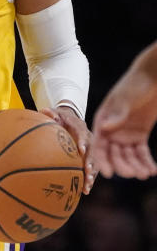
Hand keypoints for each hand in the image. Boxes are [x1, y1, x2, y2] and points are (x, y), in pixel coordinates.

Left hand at [39, 106, 95, 193]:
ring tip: (87, 185)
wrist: (71, 119)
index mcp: (81, 128)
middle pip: (92, 152)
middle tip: (87, 171)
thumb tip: (46, 112)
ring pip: (94, 163)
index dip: (82, 142)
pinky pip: (91, 169)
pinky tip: (85, 190)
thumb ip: (51, 113)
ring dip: (91, 174)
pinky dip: (89, 179)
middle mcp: (89, 139)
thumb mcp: (55, 112)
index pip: (83, 134)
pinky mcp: (90, 157)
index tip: (81, 150)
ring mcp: (91, 149)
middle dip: (90, 162)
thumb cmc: (60, 117)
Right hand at [90, 52, 156, 179]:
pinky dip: (146, 162)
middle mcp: (112, 129)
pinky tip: (152, 170)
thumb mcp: (126, 98)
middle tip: (133, 174)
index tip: (108, 174)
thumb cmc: (136, 84)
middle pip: (113, 153)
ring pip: (128, 155)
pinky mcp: (139, 134)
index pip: (99, 144)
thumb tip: (104, 128)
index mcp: (103, 121)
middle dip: (121, 165)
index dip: (102, 159)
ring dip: (135, 166)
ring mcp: (125, 133)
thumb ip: (117, 113)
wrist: (152, 77)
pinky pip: (141, 152)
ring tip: (145, 173)